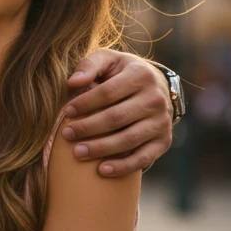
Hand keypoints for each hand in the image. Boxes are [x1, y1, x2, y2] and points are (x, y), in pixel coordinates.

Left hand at [63, 49, 173, 176]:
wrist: (157, 87)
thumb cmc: (122, 73)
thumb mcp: (108, 60)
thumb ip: (89, 65)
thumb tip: (73, 83)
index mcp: (141, 75)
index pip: (108, 92)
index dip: (85, 103)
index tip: (66, 111)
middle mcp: (155, 99)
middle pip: (116, 118)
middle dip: (88, 128)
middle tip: (66, 135)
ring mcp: (162, 122)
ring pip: (128, 139)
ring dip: (101, 148)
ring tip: (78, 152)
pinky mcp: (163, 141)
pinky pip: (143, 158)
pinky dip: (123, 166)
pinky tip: (102, 170)